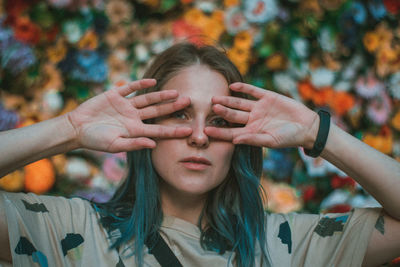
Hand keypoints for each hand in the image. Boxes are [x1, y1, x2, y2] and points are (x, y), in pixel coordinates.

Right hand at [66, 79, 191, 151]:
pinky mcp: (115, 95)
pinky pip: (131, 88)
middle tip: (190, 102)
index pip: (159, 130)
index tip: (189, 130)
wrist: (76, 128)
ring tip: (176, 92)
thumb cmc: (95, 140)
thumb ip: (134, 144)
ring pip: (148, 99)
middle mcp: (134, 117)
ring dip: (161, 95)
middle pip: (157, 111)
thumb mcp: (114, 145)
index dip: (173, 130)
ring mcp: (126, 106)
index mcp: (135, 131)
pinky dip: (141, 85)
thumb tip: (153, 143)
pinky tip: (152, 82)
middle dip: (173, 108)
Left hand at [204, 82, 318, 148]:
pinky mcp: (267, 97)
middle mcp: (252, 119)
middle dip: (221, 112)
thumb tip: (235, 141)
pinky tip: (233, 86)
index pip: (231, 132)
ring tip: (215, 98)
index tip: (206, 130)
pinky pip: (253, 91)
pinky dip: (243, 88)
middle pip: (232, 115)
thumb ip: (252, 139)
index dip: (219, 131)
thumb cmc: (289, 138)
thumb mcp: (270, 141)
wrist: (306, 126)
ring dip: (228, 100)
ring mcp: (258, 107)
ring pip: (239, 103)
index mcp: (251, 132)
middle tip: (209, 108)